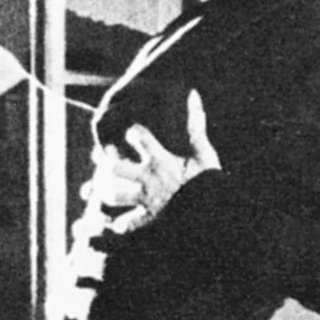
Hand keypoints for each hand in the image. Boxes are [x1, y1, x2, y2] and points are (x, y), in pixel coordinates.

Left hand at [91, 90, 219, 234]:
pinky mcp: (149, 219)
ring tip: (101, 186)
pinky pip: (126, 224)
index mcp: (162, 159)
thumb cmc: (209, 182)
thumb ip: (195, 125)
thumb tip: (193, 94)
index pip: (138, 136)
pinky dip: (116, 224)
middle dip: (105, 161)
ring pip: (114, 194)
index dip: (131, 132)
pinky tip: (112, 221)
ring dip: (104, 190)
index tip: (131, 133)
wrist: (218, 213)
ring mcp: (147, 200)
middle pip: (115, 167)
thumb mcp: (204, 152)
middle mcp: (150, 179)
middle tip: (103, 158)